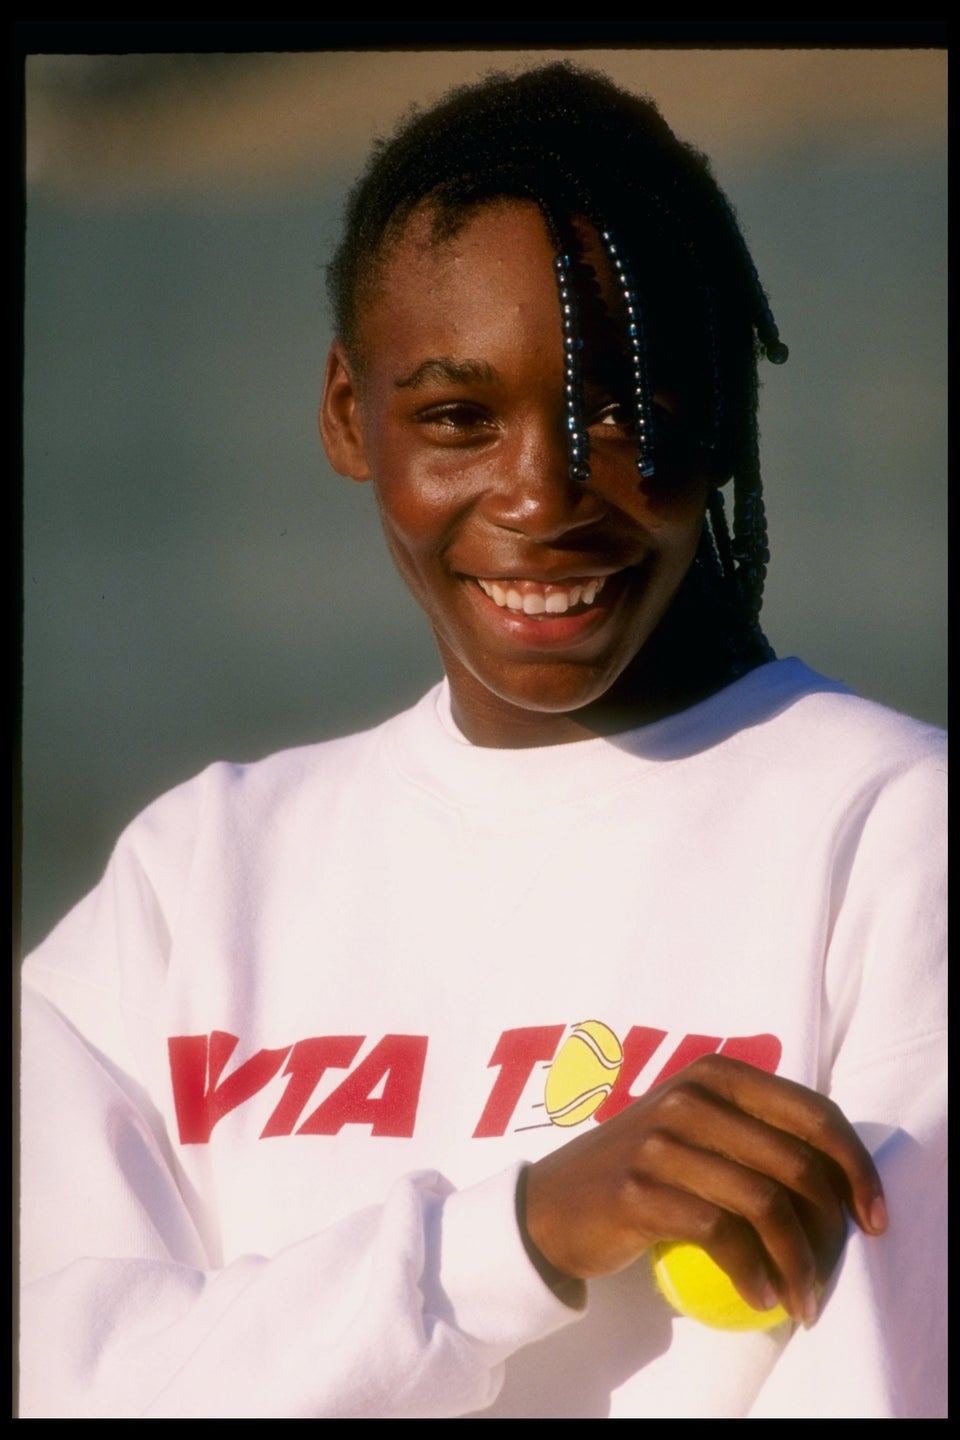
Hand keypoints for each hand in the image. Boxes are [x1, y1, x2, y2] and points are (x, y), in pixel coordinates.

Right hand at [523, 1055, 886, 1324]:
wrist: (553, 1205)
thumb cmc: (642, 1171)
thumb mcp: (697, 1130)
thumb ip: (755, 1132)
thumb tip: (840, 1175)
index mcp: (715, 1073)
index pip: (813, 1113)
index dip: (856, 1167)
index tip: (874, 1218)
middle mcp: (690, 1095)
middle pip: (795, 1163)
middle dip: (829, 1229)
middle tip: (830, 1275)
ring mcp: (661, 1140)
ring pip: (764, 1203)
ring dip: (797, 1264)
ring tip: (804, 1300)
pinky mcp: (638, 1190)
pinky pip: (720, 1235)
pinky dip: (753, 1273)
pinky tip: (761, 1297)